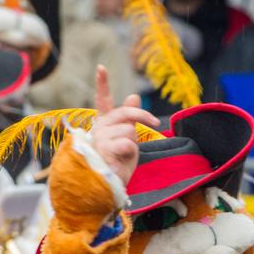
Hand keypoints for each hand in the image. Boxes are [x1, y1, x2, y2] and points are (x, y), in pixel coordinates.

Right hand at [91, 65, 159, 187]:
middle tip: (155, 123)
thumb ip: (130, 119)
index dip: (103, 84)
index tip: (101, 67)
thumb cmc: (117, 164)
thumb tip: (134, 96)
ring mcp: (99, 138)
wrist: (108, 186)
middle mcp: (99, 128)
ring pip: (130, 130)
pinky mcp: (104, 148)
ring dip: (134, 144)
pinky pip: (128, 142)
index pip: (103, 101)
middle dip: (143, 116)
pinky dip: (130, 151)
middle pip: (126, 113)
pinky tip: (121, 158)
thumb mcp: (128, 139)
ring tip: (124, 155)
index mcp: (104, 124)